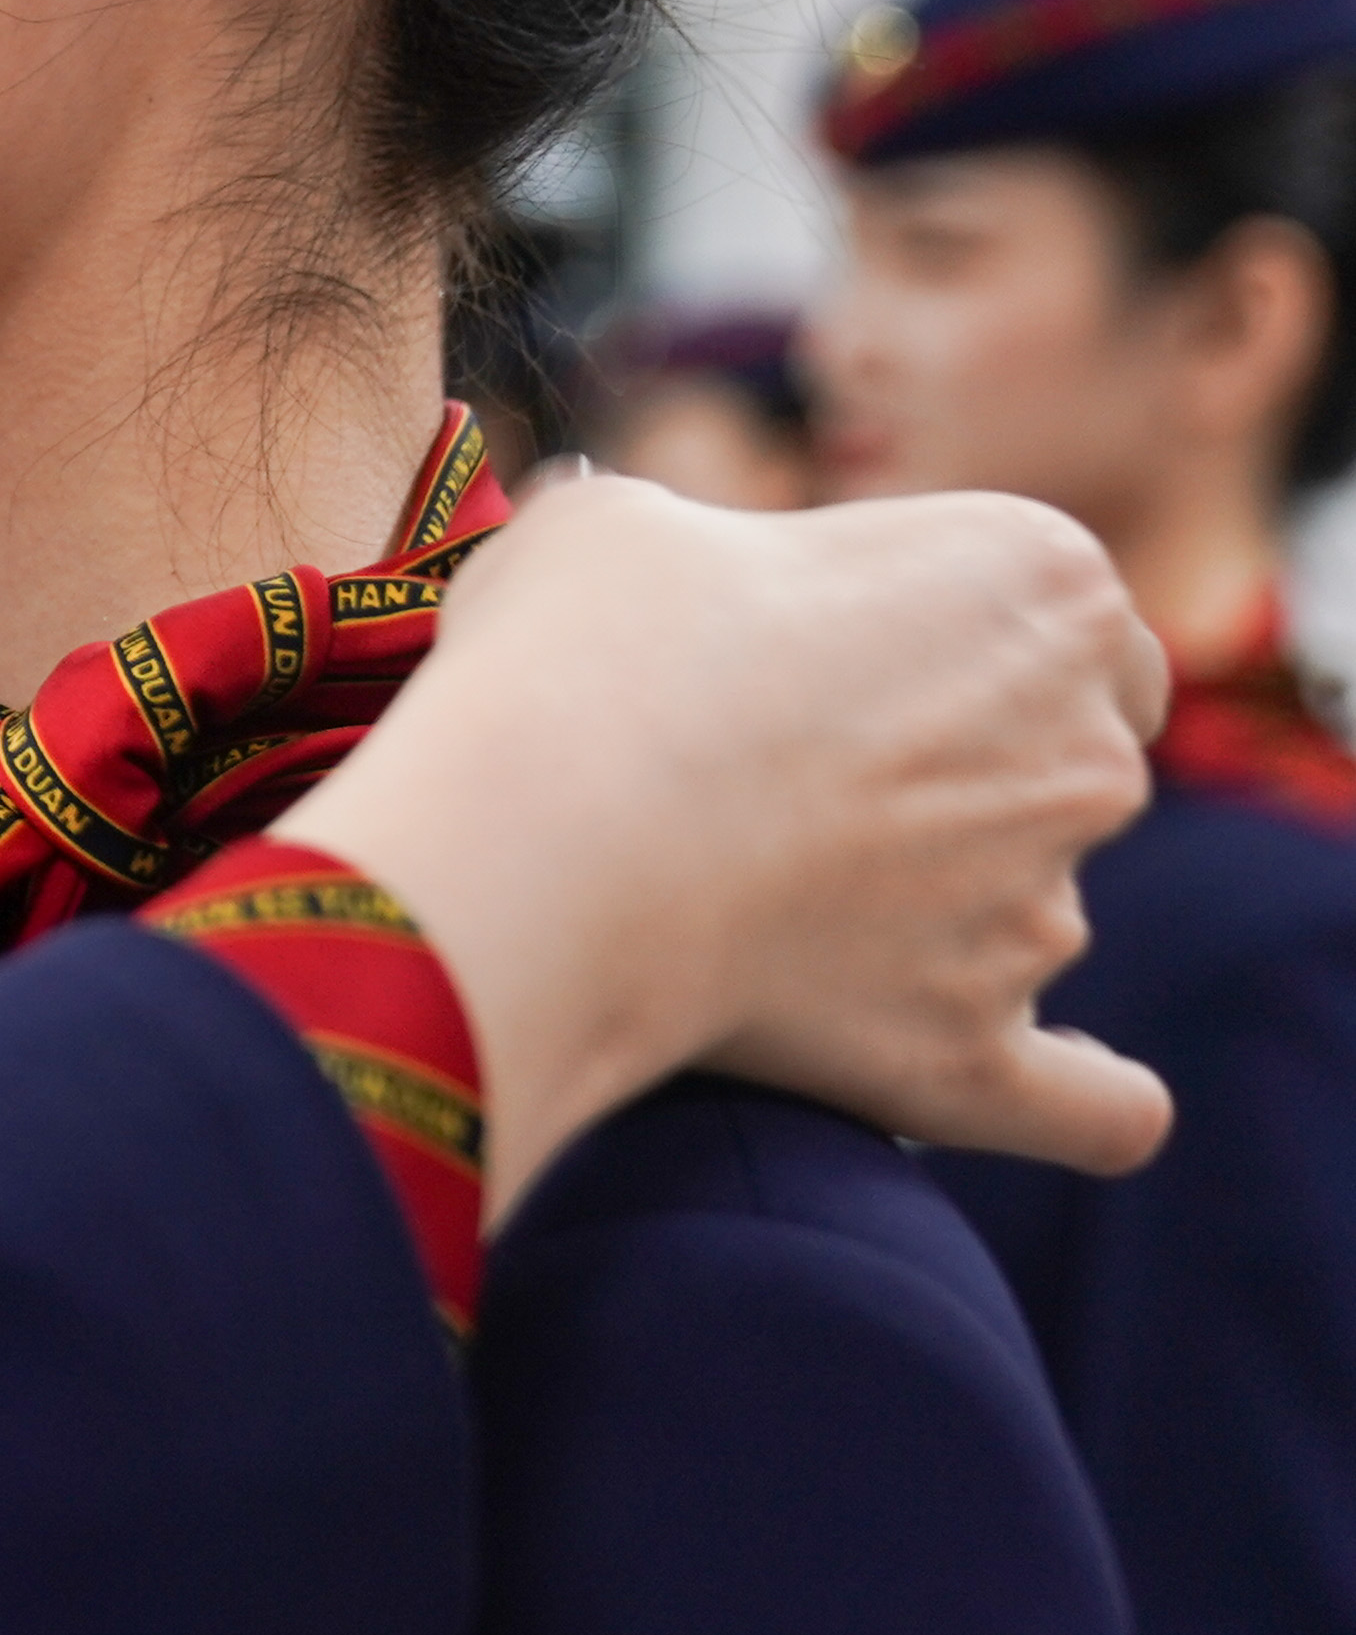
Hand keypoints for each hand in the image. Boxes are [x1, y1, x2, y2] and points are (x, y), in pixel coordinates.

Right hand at [278, 473, 1170, 1217]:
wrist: (543, 829)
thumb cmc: (580, 649)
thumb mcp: (615, 526)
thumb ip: (688, 544)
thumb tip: (648, 587)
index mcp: (1039, 581)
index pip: (1069, 632)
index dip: (958, 654)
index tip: (842, 682)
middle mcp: (1085, 748)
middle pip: (1064, 771)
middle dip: (954, 786)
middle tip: (777, 794)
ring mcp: (1043, 908)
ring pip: (1027, 919)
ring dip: (934, 921)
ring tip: (755, 915)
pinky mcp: (980, 1048)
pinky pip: (1092, 1108)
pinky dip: (1078, 1102)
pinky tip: (1042, 1083)